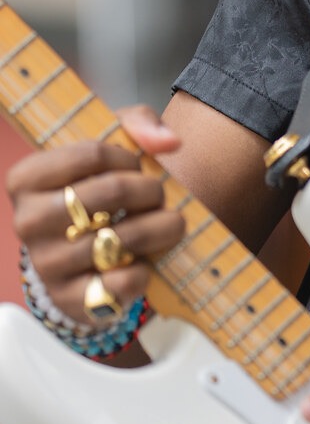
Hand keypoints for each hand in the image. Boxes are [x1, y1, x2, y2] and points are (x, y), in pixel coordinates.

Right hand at [6, 105, 186, 326]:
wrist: (81, 258)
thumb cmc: (95, 191)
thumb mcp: (109, 147)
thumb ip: (138, 124)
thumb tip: (169, 141)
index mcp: (27, 178)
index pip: (93, 153)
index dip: (130, 158)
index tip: (137, 166)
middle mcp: (28, 221)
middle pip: (113, 191)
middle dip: (151, 190)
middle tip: (159, 195)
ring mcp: (46, 263)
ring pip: (124, 237)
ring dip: (161, 227)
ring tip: (168, 223)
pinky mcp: (69, 298)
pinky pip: (122, 282)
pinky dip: (144, 269)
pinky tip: (142, 260)